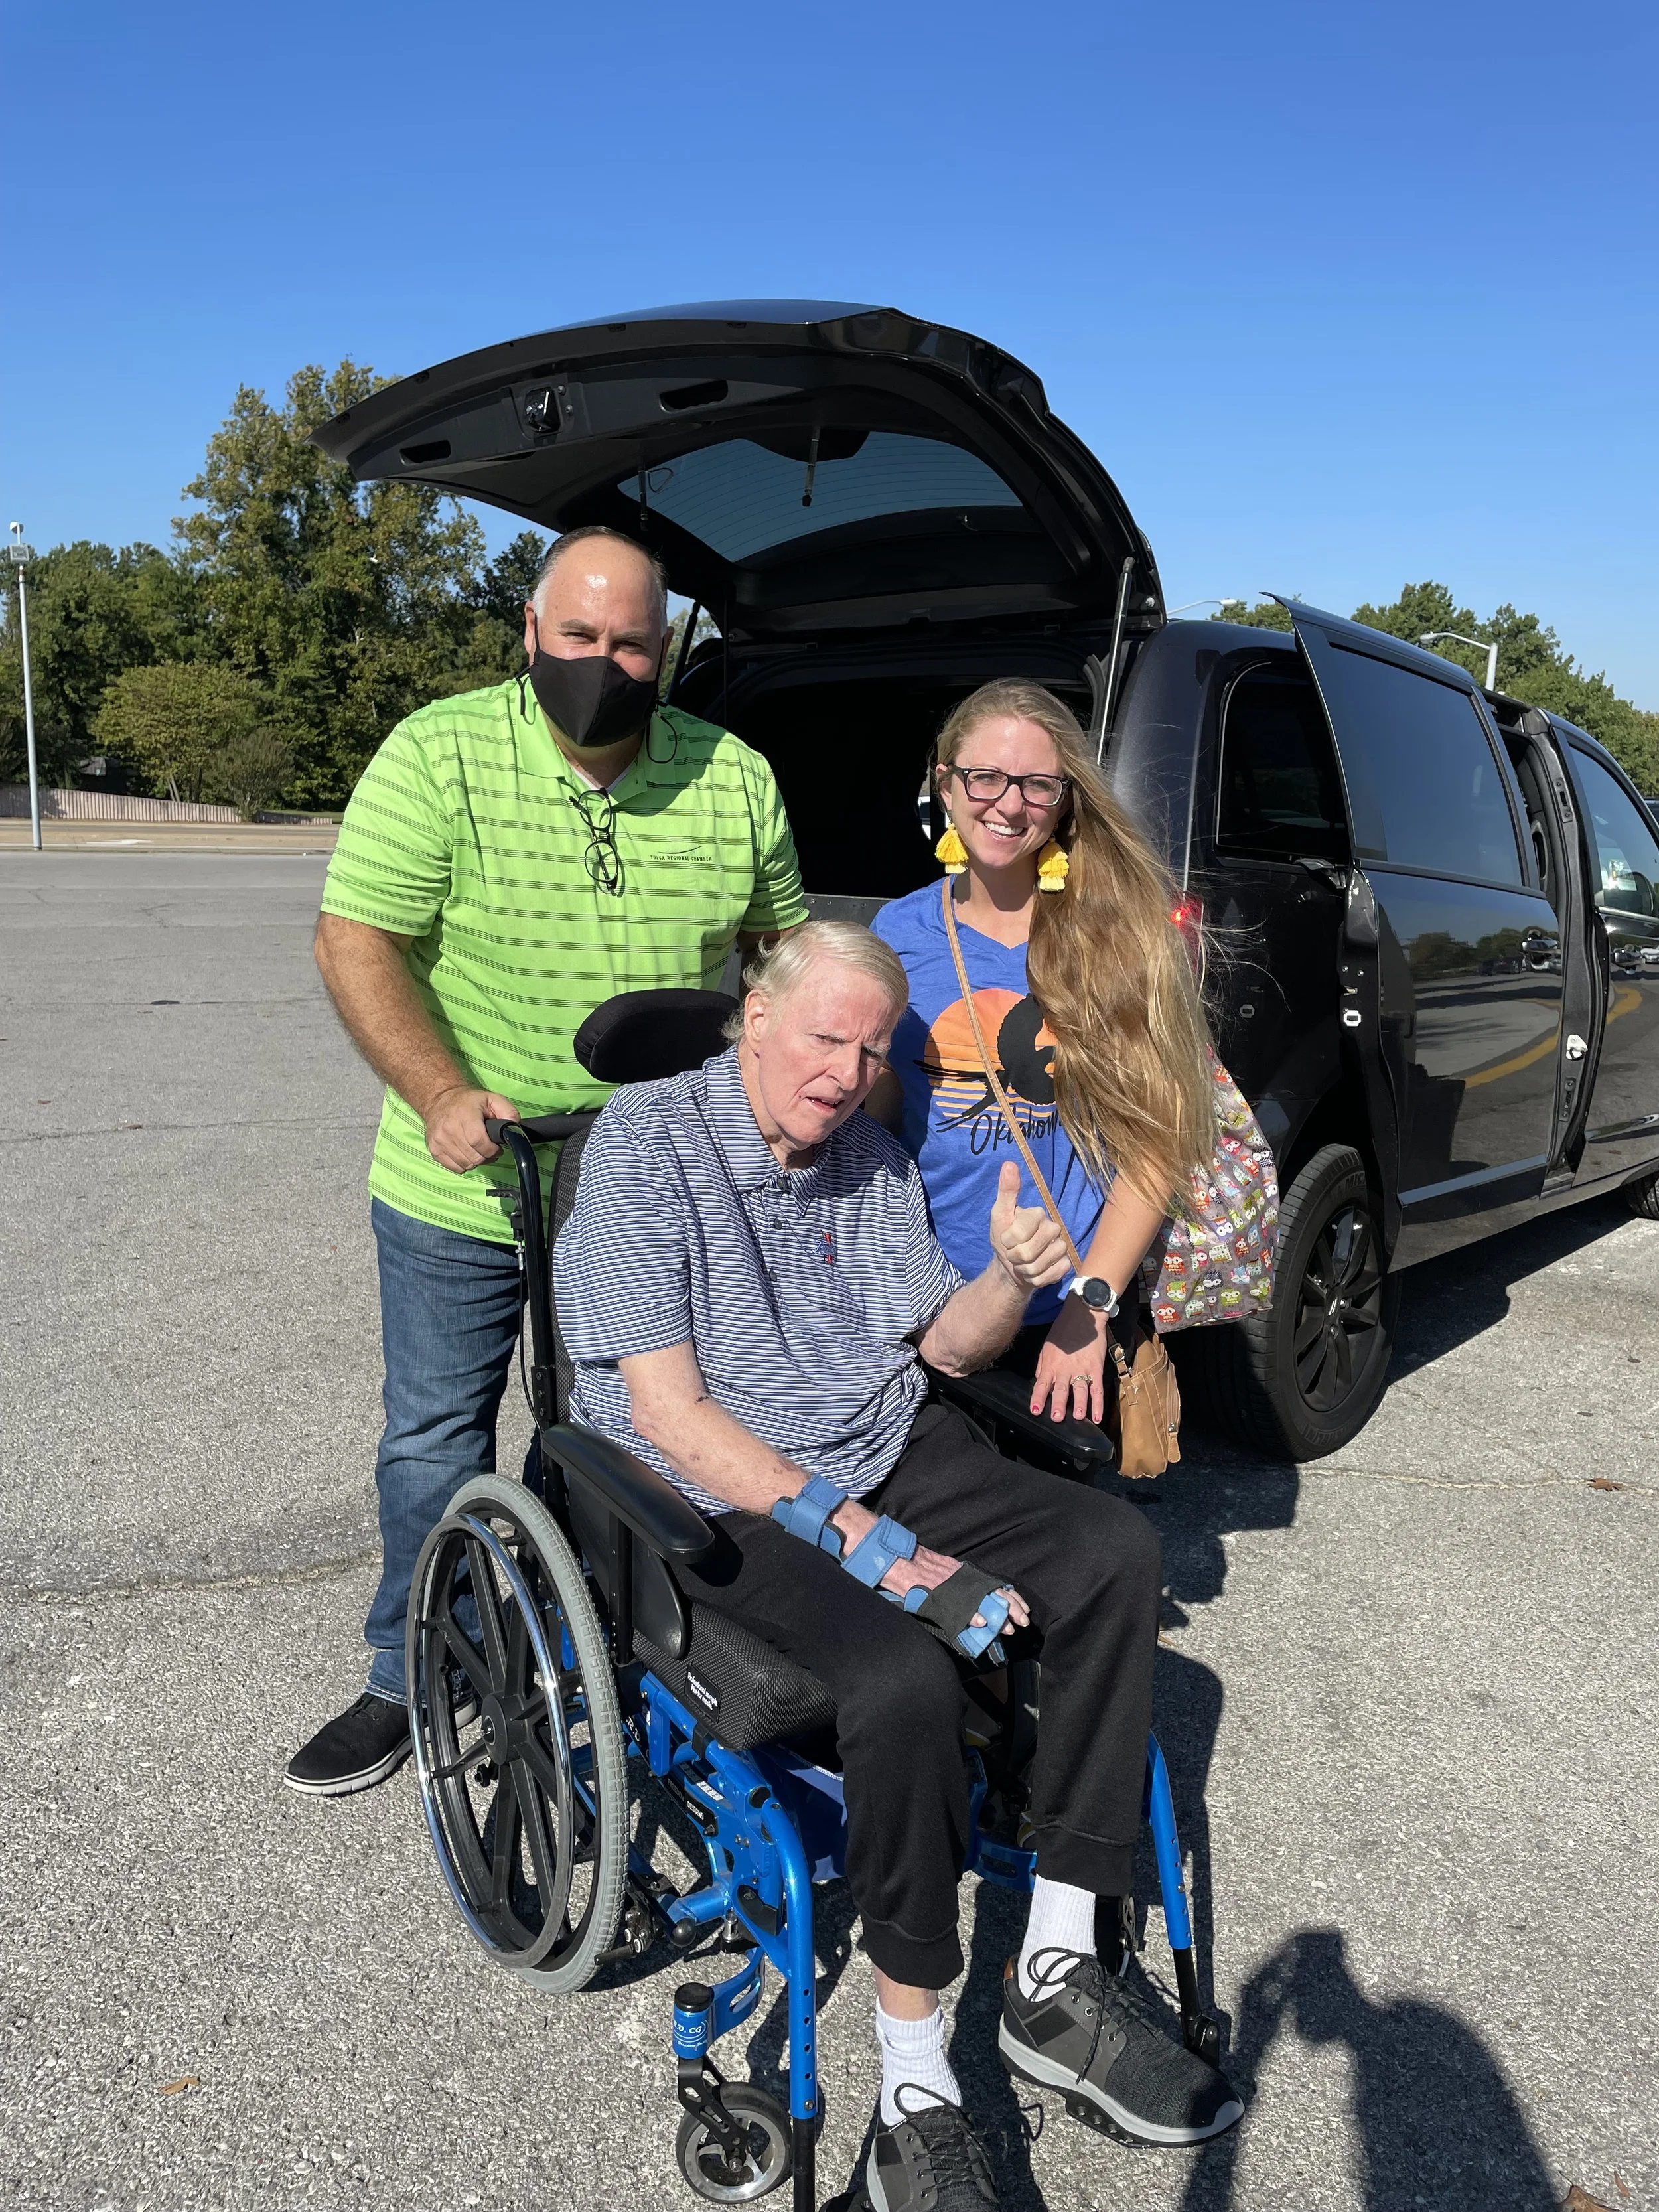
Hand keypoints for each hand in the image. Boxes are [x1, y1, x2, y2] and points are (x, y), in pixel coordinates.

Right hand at [423, 1085, 518, 1172]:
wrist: (440, 1100)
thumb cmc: (468, 1101)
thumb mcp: (492, 1099)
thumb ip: (508, 1112)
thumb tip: (514, 1128)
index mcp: (464, 1115)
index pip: (479, 1142)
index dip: (492, 1150)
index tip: (496, 1147)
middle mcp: (449, 1129)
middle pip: (474, 1157)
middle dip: (487, 1157)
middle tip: (489, 1149)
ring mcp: (439, 1140)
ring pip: (466, 1164)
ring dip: (476, 1161)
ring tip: (478, 1150)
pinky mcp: (434, 1149)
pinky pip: (455, 1168)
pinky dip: (464, 1164)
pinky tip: (467, 1153)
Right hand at [830, 1499, 1029, 1628]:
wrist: (881, 1549)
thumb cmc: (902, 1559)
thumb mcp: (929, 1567)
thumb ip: (944, 1581)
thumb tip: (960, 1598)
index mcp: (953, 1569)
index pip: (986, 1582)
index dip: (1006, 1595)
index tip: (1022, 1607)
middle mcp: (952, 1574)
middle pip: (987, 1589)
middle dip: (1008, 1606)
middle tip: (1024, 1622)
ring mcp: (941, 1581)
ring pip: (975, 1598)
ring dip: (993, 1613)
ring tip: (1008, 1627)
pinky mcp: (928, 1589)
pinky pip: (951, 1603)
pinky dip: (967, 1613)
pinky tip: (979, 1622)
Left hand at [987, 1159, 1069, 1294]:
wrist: (1013, 1266)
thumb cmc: (1005, 1238)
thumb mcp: (1000, 1214)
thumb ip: (1006, 1191)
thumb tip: (1009, 1164)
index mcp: (1038, 1213)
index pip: (1018, 1233)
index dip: (1007, 1241)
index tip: (1005, 1239)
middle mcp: (1054, 1228)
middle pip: (1027, 1252)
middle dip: (1014, 1258)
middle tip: (1013, 1253)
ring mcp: (1062, 1248)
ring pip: (1037, 1266)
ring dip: (1023, 1269)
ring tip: (1022, 1263)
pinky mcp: (1065, 1266)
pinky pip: (1046, 1277)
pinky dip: (1034, 1278)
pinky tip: (1033, 1272)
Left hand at [1032, 1295, 1109, 1424]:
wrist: (1082, 1316)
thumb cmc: (1062, 1331)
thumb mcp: (1046, 1347)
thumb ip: (1042, 1366)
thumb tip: (1039, 1382)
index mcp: (1050, 1365)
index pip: (1041, 1385)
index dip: (1038, 1399)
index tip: (1035, 1411)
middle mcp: (1065, 1370)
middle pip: (1061, 1390)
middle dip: (1059, 1405)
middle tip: (1057, 1418)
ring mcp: (1081, 1369)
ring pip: (1080, 1391)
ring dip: (1080, 1405)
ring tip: (1079, 1417)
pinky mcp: (1096, 1368)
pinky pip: (1097, 1389)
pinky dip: (1098, 1404)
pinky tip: (1098, 1417)